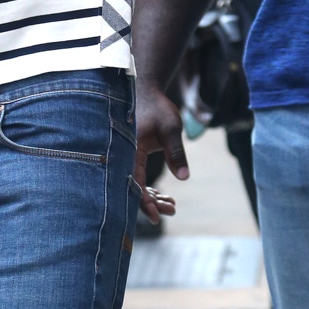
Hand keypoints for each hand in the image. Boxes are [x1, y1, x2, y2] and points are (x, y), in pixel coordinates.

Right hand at [134, 79, 189, 222]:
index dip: (144, 202)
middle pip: (134, 187)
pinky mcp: (134, 154)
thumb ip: (176, 152)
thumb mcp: (170, 127)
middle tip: (172, 210)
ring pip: (136, 184)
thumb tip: (183, 177)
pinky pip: (139, 177)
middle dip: (152, 203)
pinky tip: (165, 196)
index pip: (134, 182)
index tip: (157, 217)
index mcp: (129, 148)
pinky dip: (150, 188)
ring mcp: (128, 155)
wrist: (147, 90)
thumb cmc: (157, 107)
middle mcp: (125, 154)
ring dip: (152, 197)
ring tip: (172, 206)